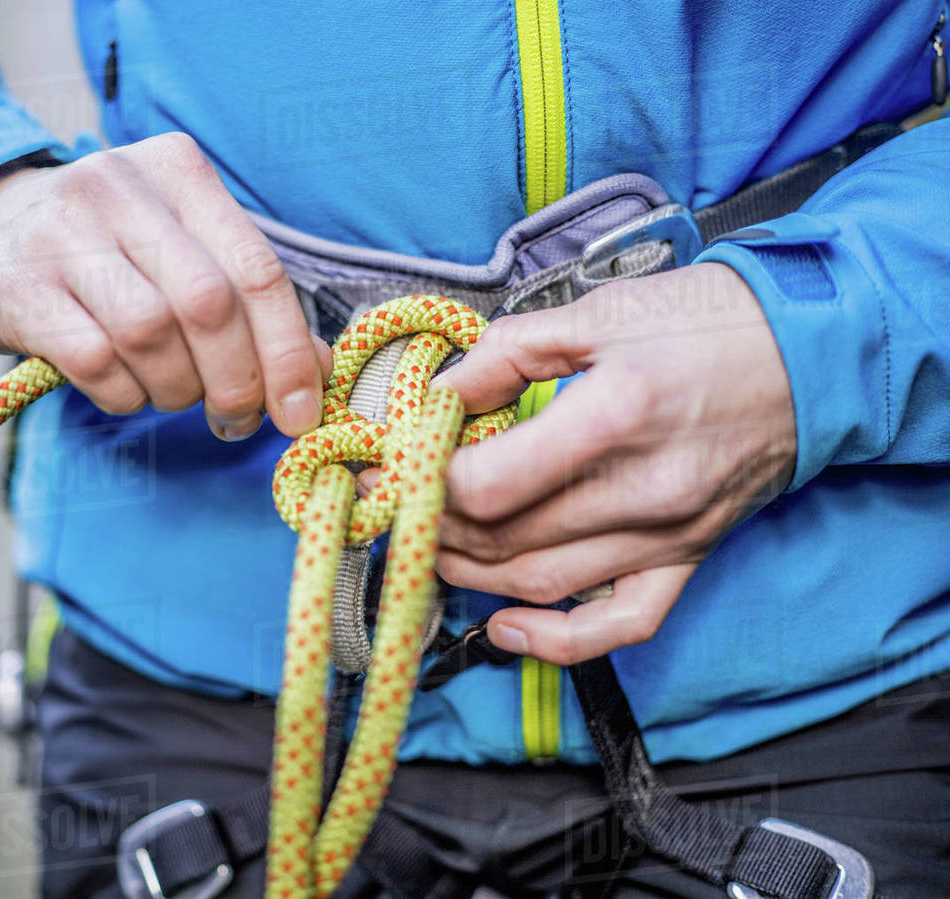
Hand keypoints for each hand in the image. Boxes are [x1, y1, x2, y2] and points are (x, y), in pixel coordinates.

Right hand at [0, 133, 330, 438]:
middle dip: (236, 381)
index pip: (257, 269)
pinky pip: (94, 361)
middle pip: (209, 306)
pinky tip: (126, 389)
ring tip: (173, 392)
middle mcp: (121, 189)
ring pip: (151, 334)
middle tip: (235, 419)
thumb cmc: (110, 251)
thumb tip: (318, 374)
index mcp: (179, 171)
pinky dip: (123, 394)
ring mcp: (63, 234)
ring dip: (176, 388)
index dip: (288, 352)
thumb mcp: (182, 251)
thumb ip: (250, 300)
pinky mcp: (20, 287)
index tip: (299, 413)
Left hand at [424, 263, 796, 663]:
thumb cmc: (704, 323)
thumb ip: (506, 353)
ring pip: (542, 585)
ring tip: (429, 544)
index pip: (488, 484)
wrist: (809, 353)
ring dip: (469, 574)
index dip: (423, 482)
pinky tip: (505, 626)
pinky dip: (554, 641)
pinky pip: (619, 625)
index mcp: (613, 418)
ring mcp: (668, 536)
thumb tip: (438, 396)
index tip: (392, 464)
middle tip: (394, 503)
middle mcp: (641, 491)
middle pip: (503, 539)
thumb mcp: (597, 314)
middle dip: (431, 526)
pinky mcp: (687, 558)